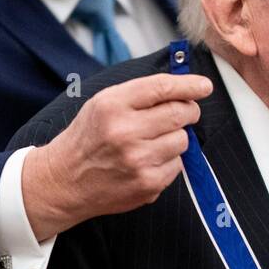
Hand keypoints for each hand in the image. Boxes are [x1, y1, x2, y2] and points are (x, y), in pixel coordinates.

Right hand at [22, 72, 213, 240]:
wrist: (63, 181)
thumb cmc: (88, 138)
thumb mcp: (102, 104)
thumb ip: (140, 93)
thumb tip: (183, 87)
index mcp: (112, 105)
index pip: (162, 88)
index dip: (189, 85)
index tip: (204, 86)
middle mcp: (125, 131)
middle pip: (180, 113)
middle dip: (188, 111)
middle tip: (183, 113)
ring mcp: (138, 160)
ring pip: (183, 140)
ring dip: (176, 138)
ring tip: (153, 141)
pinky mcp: (147, 184)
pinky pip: (178, 165)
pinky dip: (169, 161)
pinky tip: (147, 161)